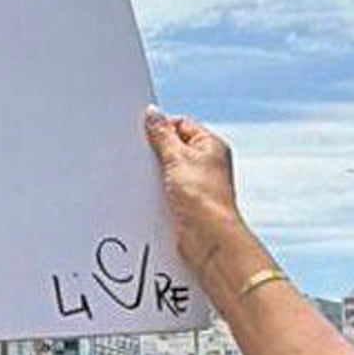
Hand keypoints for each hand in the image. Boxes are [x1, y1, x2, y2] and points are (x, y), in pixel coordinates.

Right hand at [143, 107, 250, 279]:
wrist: (208, 239)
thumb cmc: (203, 198)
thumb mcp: (177, 158)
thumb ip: (162, 135)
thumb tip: (153, 114)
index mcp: (210, 145)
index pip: (181, 125)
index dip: (161, 128)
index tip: (142, 133)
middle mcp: (206, 164)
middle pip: (172, 148)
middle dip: (156, 153)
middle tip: (142, 158)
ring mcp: (196, 185)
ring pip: (167, 172)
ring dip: (155, 176)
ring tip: (150, 181)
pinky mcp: (186, 204)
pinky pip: (166, 192)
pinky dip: (157, 193)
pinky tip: (150, 196)